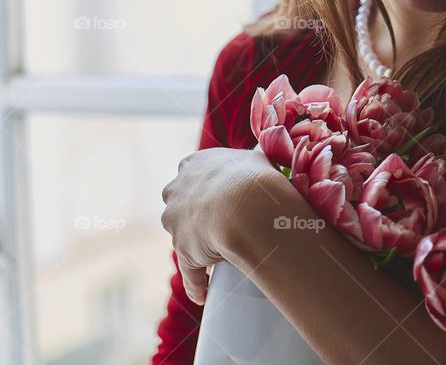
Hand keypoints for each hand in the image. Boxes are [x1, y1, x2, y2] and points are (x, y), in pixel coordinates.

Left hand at [161, 146, 276, 304]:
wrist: (246, 206)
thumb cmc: (255, 178)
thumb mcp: (257, 157)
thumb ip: (256, 157)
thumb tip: (268, 151)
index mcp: (194, 165)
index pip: (191, 173)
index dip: (204, 185)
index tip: (218, 193)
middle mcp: (177, 191)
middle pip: (179, 203)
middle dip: (192, 212)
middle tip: (218, 222)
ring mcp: (176, 223)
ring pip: (182, 236)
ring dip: (195, 246)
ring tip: (216, 256)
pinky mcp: (184, 251)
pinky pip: (190, 273)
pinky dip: (196, 284)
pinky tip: (203, 295)